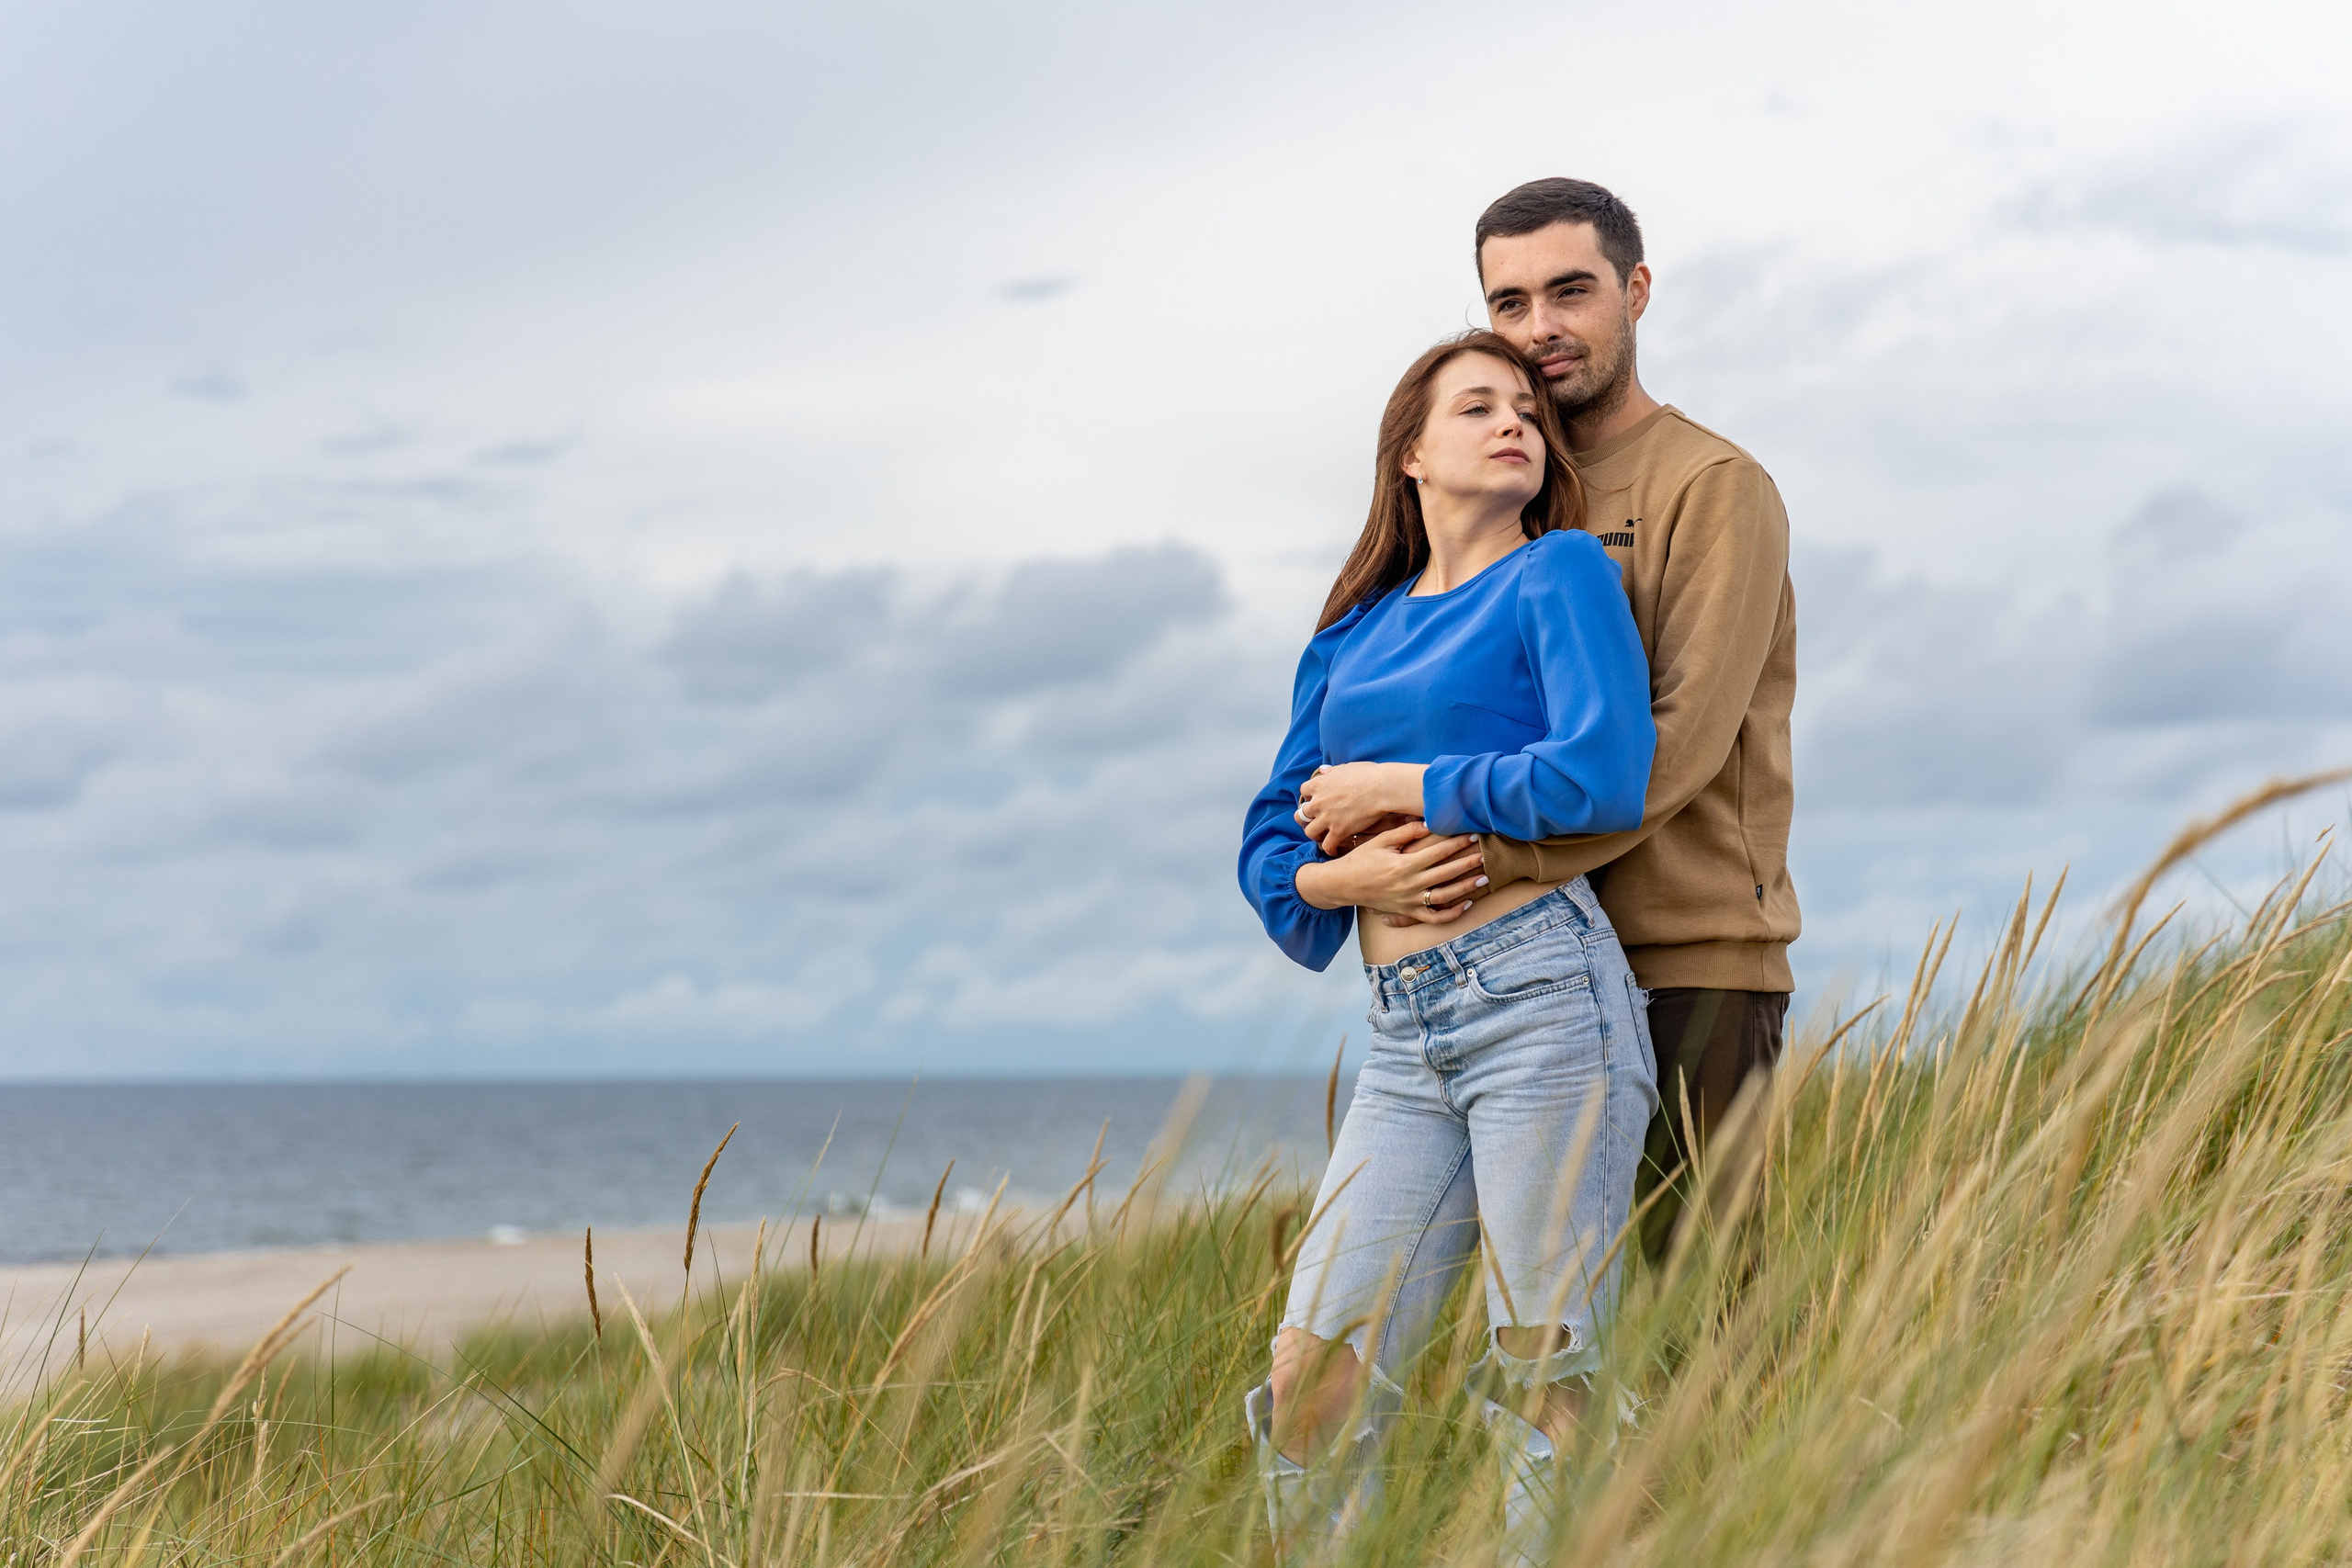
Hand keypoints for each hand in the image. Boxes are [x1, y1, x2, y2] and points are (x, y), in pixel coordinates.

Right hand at [1294, 820, 1487, 921]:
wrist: (1343, 885)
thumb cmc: (1361, 859)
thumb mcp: (1380, 841)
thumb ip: (1404, 832)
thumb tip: (1428, 822)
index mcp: (1403, 865)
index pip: (1437, 852)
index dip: (1457, 843)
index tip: (1472, 834)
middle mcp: (1409, 885)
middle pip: (1446, 873)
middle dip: (1467, 862)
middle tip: (1485, 853)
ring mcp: (1409, 901)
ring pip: (1445, 896)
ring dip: (1466, 887)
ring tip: (1483, 877)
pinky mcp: (1408, 912)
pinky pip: (1434, 917)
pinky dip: (1452, 913)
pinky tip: (1466, 904)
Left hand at [1295, 763, 1426, 853]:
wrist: (1381, 788)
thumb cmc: (1368, 775)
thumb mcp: (1346, 768)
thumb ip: (1332, 771)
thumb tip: (1323, 770)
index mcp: (1319, 784)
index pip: (1304, 791)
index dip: (1309, 797)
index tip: (1316, 800)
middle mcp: (1318, 802)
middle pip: (1302, 814)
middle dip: (1306, 818)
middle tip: (1314, 821)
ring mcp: (1327, 818)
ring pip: (1309, 831)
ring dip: (1314, 834)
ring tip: (1321, 837)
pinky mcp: (1339, 831)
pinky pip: (1327, 845)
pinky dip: (1329, 849)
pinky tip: (1333, 850)